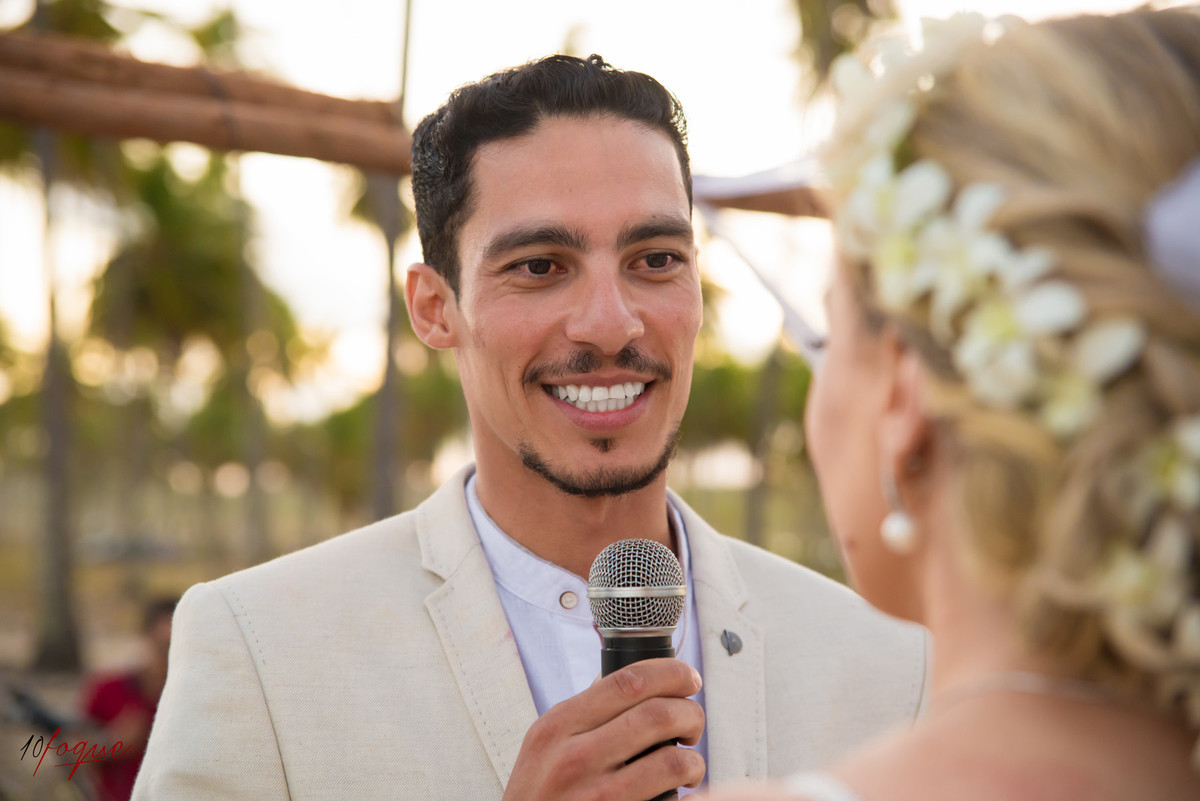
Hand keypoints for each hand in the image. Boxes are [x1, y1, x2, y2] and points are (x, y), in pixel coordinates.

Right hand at [503, 658, 705, 800]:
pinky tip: (680, 796)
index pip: (628, 681)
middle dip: (691, 715)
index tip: (689, 680)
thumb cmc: (538, 796)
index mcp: (558, 727)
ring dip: (694, 762)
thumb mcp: (543, 746)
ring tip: (689, 767)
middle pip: (657, 715)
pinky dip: (686, 798)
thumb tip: (624, 681)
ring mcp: (595, 798)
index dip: (672, 673)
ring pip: (672, 762)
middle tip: (692, 727)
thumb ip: (582, 714)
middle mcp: (574, 758)